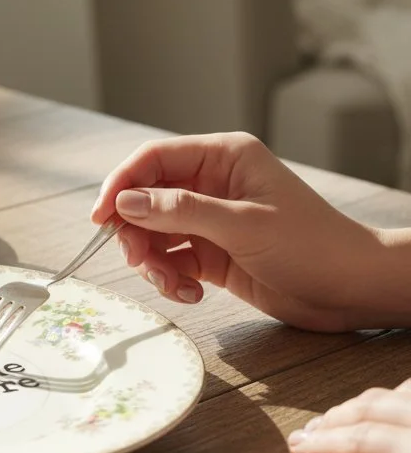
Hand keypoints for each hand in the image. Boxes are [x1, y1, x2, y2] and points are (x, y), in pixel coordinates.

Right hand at [90, 132, 408, 330]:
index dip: (121, 184)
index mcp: (223, 158)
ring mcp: (211, 219)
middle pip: (146, 199)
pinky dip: (171, 279)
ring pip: (155, 233)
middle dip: (136, 232)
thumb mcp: (243, 224)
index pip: (154, 160)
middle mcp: (212, 184)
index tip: (100, 217)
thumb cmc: (312, 245)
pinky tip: (190, 295)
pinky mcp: (212, 253)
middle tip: (139, 261)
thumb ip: (181, 210)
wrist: (352, 290)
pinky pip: (172, 261)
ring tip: (171, 285)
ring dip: (153, 262)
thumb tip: (125, 202)